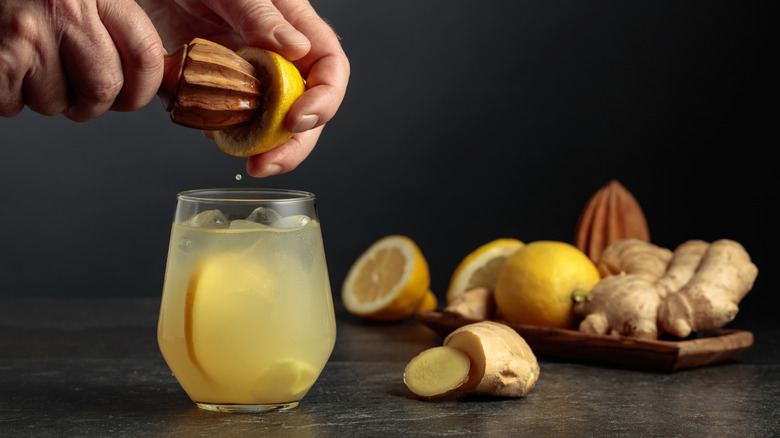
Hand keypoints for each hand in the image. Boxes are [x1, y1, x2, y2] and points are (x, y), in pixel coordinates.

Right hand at [0, 0, 163, 120]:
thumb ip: (113, 22)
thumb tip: (149, 71)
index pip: (146, 55)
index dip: (144, 88)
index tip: (134, 95)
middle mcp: (66, 11)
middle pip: (104, 89)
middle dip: (90, 102)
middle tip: (73, 87)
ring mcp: (27, 34)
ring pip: (56, 103)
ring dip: (44, 96)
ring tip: (28, 61)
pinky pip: (13, 103)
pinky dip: (7, 95)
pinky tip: (4, 64)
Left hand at [140, 0, 349, 177]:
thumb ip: (261, 14)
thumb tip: (296, 49)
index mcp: (299, 29)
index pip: (330, 70)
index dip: (323, 101)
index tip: (295, 120)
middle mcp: (284, 59)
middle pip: (309, 110)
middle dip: (294, 144)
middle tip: (268, 163)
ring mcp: (258, 78)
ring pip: (276, 124)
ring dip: (265, 148)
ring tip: (248, 162)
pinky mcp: (231, 90)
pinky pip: (240, 121)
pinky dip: (232, 136)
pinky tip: (215, 135)